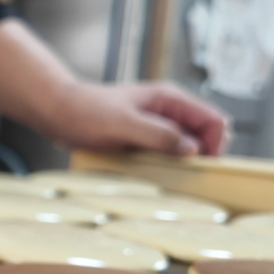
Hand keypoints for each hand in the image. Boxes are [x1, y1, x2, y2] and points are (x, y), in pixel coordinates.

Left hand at [0, 19, 231, 157]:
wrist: (57, 112)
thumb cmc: (86, 112)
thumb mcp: (123, 124)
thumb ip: (159, 135)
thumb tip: (193, 150)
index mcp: (170, 99)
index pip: (214, 120)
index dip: (215, 144)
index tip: (199, 164)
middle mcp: (168, 111)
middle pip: (206, 135)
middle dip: (202, 155)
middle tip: (181, 172)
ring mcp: (157, 125)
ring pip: (188, 148)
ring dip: (183, 163)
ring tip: (165, 173)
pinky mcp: (144, 139)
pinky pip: (168, 155)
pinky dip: (167, 165)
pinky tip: (152, 173)